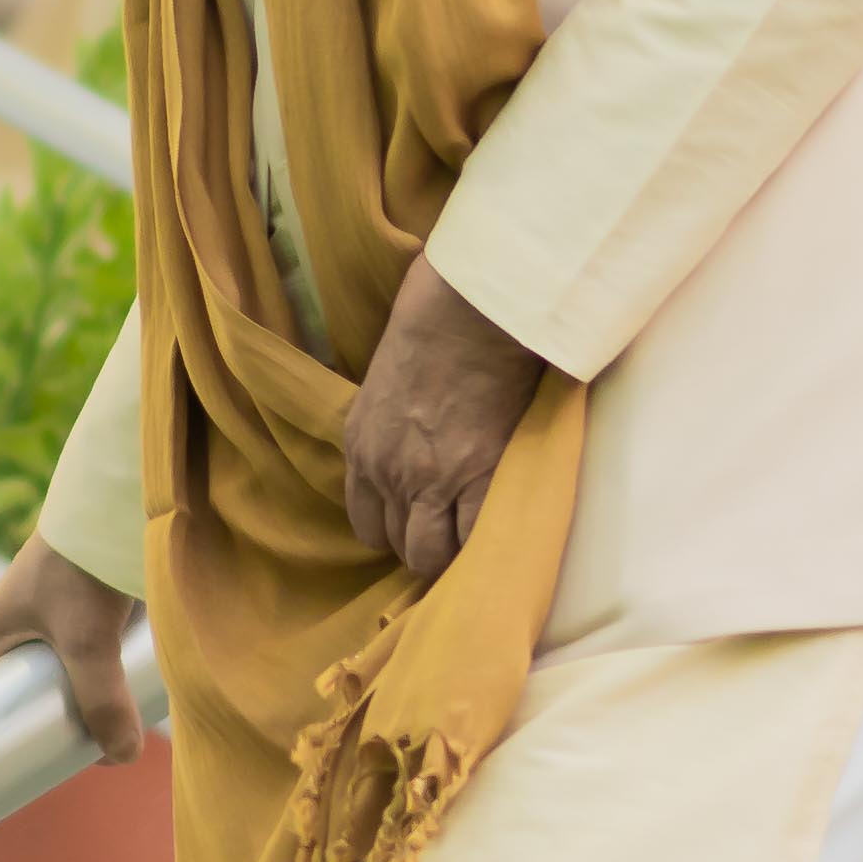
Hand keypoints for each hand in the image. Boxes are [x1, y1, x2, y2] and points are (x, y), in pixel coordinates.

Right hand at [0, 533, 143, 760]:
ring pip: (69, 661)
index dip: (14, 729)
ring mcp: (53, 602)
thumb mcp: (90, 643)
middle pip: (36, 682)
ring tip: (121, 712)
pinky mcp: (86, 589)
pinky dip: (110, 657)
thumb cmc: (82, 569)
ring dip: (91, 683)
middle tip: (96, 741)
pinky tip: (137, 673)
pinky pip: (92, 636)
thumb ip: (103, 700)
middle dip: (63, 710)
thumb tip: (123, 756)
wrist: (112, 499)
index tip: (47, 756)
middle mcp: (19, 617)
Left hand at [343, 257, 544, 585]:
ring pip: (431, 555)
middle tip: (454, 536)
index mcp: (361, 443)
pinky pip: (476, 541)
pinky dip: (487, 548)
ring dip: (453, 556)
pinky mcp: (480, 477)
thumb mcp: (386, 371)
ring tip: (478, 546)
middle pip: (397, 544)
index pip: (366, 521)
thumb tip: (414, 417)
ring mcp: (431, 480)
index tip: (420, 526)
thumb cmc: (431, 311)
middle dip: (424, 547)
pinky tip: (501, 540)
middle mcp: (387, 471)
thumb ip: (391, 411)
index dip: (395, 530)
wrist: (471, 305)